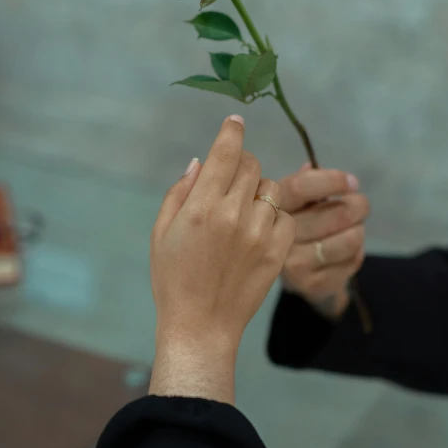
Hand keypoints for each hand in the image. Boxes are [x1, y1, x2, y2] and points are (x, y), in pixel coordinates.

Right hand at [149, 115, 295, 402]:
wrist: (200, 326)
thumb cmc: (173, 279)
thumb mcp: (161, 232)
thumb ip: (181, 191)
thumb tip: (202, 161)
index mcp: (201, 207)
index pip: (226, 152)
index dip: (232, 131)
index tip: (236, 121)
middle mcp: (233, 215)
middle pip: (251, 165)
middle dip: (241, 165)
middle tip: (231, 181)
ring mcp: (259, 234)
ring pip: (271, 189)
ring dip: (258, 192)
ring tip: (243, 213)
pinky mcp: (278, 252)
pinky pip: (285, 217)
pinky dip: (274, 217)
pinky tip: (258, 231)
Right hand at [279, 164, 368, 317]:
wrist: (295, 277)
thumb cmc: (299, 227)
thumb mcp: (295, 203)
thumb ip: (305, 183)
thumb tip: (312, 166)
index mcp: (271, 209)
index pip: (301, 187)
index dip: (332, 180)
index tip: (352, 182)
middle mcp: (276, 237)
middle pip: (336, 214)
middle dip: (358, 205)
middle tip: (360, 205)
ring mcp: (293, 265)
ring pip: (350, 239)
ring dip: (359, 230)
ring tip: (354, 228)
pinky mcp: (312, 285)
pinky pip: (352, 260)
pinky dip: (357, 252)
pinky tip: (346, 252)